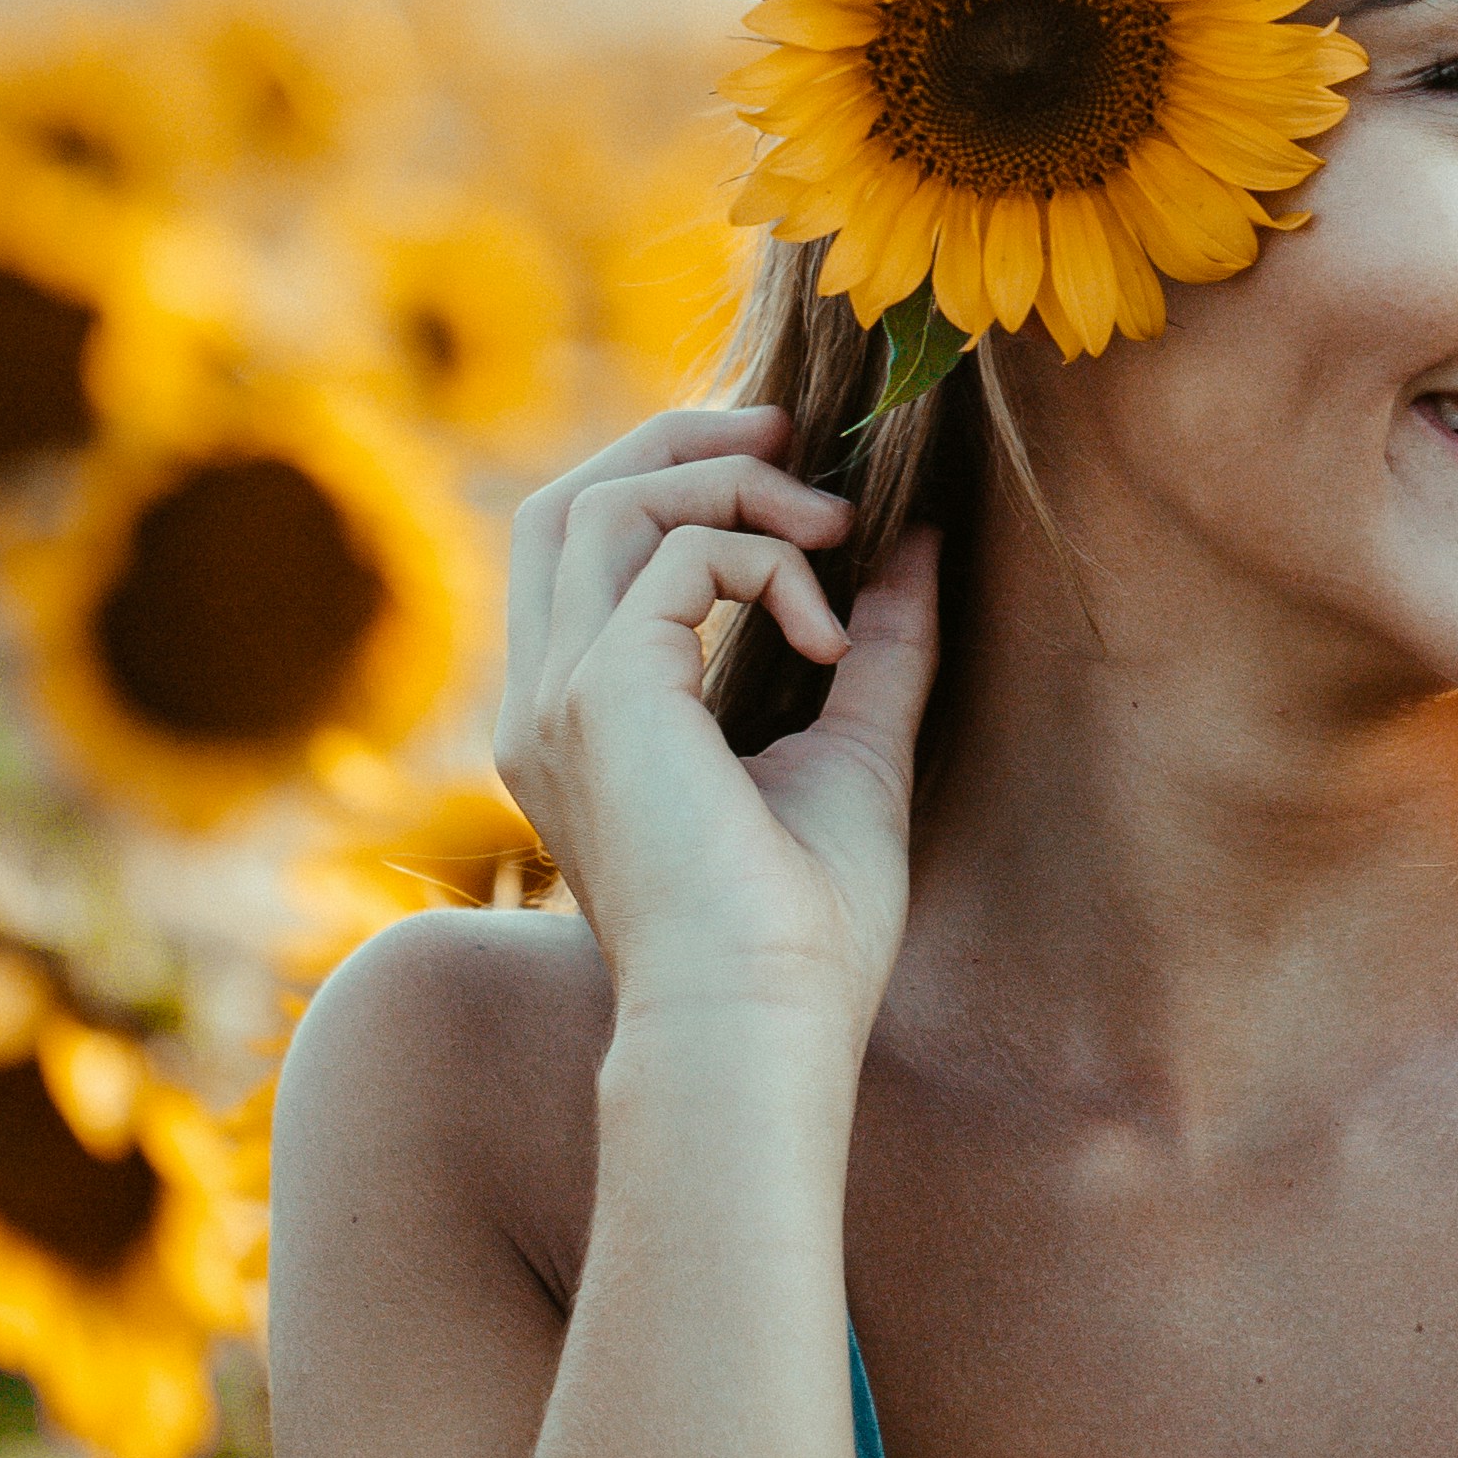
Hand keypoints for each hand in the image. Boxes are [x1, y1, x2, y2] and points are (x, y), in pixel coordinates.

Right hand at [495, 404, 936, 1040]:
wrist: (764, 1024)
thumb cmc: (803, 930)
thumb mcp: (853, 750)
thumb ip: (874, 643)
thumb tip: (916, 544)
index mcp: (576, 720)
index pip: (580, 547)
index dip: (670, 478)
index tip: (789, 463)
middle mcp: (542, 701)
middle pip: (567, 499)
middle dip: (679, 443)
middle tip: (794, 434)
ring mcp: (556, 696)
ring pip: (604, 502)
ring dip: (729, 485)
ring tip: (833, 525)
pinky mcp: (602, 692)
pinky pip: (678, 554)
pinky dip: (767, 561)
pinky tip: (829, 641)